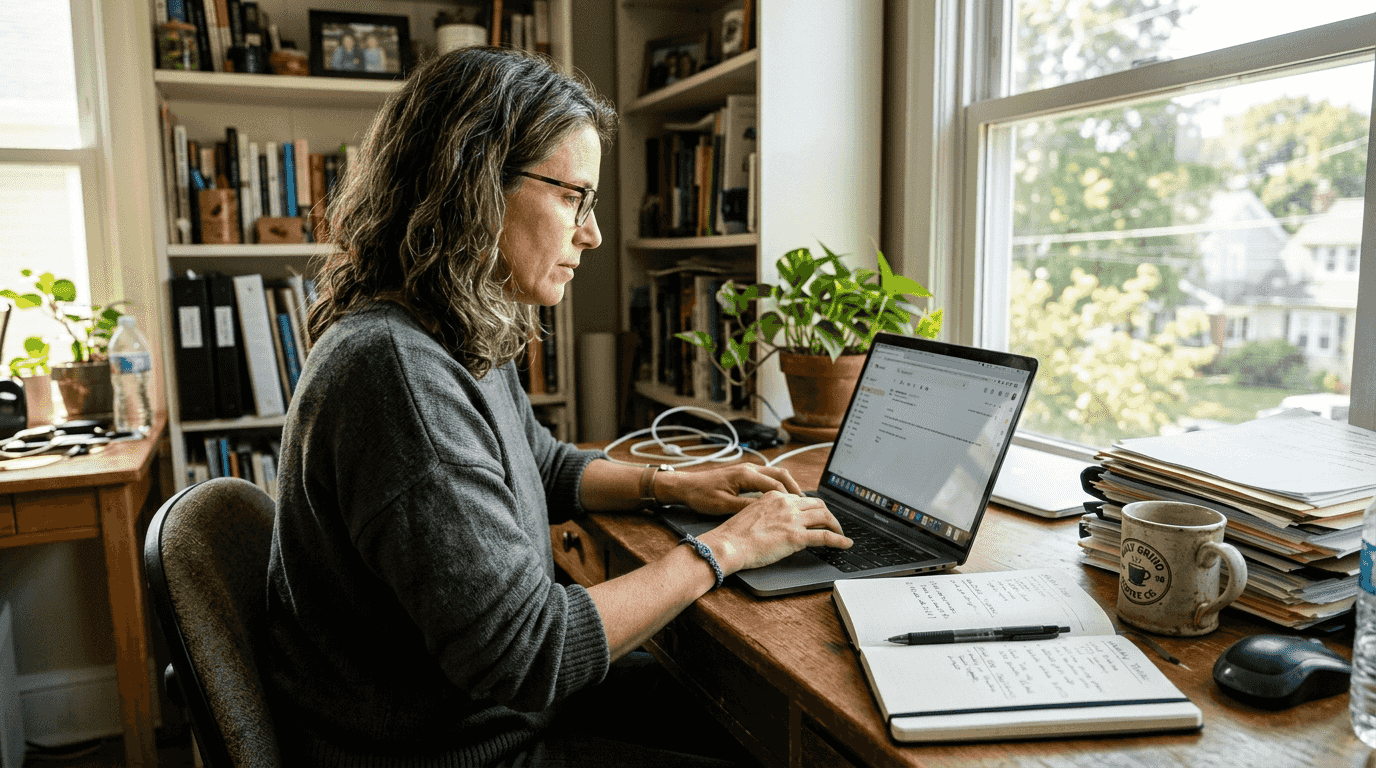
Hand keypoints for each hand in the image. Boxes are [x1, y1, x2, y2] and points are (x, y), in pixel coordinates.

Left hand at [658, 463, 804, 515]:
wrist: (685, 486)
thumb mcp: (723, 506)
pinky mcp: (744, 474)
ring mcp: (747, 470)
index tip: (800, 510)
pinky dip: (778, 486)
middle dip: (795, 489)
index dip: (789, 499)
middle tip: (806, 505)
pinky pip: (767, 477)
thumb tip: (766, 512)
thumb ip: (746, 508)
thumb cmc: (700, 495)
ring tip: (797, 502)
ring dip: (788, 487)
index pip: (775, 486)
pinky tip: (780, 499)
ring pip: (775, 475)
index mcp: (745, 475)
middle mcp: (749, 469)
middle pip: (781, 475)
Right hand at [697, 491, 850, 573]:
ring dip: (836, 525)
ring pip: (825, 517)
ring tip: (841, 534)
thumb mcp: (752, 514)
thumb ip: (769, 513)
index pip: (801, 498)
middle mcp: (785, 503)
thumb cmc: (734, 535)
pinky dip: (839, 540)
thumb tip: (779, 522)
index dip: (812, 507)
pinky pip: (825, 536)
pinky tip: (846, 544)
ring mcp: (792, 519)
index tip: (816, 515)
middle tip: (832, 523)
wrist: (727, 544)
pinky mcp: (796, 537)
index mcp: (774, 496)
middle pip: (817, 504)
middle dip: (828, 514)